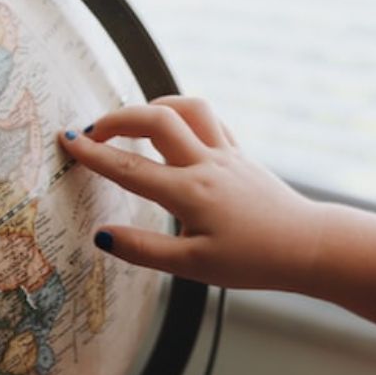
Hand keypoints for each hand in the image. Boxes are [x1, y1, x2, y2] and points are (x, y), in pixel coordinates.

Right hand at [59, 96, 324, 288]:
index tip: (67, 141)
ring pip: (187, 108)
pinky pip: (209, 120)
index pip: (129, 168)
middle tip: (92, 132)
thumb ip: (144, 250)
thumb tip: (102, 236)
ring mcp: (226, 154)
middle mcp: (206, 164)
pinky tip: (174, 129)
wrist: (308, 246)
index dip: (93, 154)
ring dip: (154, 107)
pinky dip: (184, 115)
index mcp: (190, 193)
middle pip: (155, 120)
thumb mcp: (194, 267)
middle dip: (117, 118)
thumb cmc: (253, 261)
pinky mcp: (240, 154)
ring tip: (131, 124)